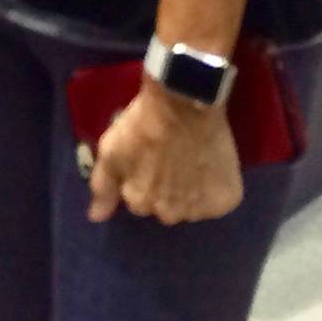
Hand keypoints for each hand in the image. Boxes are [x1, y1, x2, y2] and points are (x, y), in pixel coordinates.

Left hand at [87, 82, 243, 224]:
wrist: (184, 103)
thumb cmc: (143, 123)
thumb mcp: (111, 150)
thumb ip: (102, 187)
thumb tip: (96, 217)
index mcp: (139, 202)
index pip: (138, 200)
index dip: (144, 177)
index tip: (150, 158)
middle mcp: (169, 214)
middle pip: (166, 207)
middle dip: (166, 188)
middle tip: (171, 158)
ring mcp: (199, 210)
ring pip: (191, 206)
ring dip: (191, 190)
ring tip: (191, 160)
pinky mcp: (225, 201)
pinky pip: (218, 202)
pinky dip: (216, 188)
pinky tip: (210, 165)